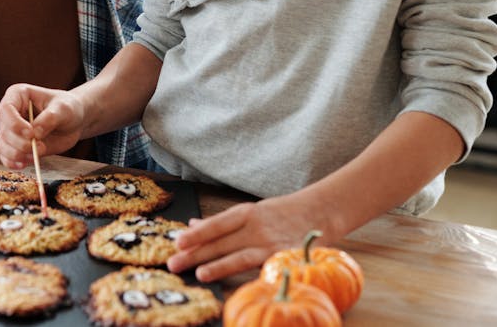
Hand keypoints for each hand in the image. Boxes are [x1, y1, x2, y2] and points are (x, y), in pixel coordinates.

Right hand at [0, 84, 88, 168]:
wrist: (73, 122)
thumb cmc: (67, 108)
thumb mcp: (63, 109)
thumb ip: (49, 119)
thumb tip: (35, 133)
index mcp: (18, 95)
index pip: (5, 109)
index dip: (15, 124)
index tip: (31, 134)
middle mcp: (11, 113)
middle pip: (4, 130)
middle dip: (20, 143)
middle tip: (40, 146)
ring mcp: (12, 130)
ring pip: (1, 145)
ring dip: (16, 154)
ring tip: (37, 154)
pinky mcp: (16, 146)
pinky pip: (6, 157)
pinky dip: (13, 162)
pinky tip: (25, 163)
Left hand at [166, 193, 326, 282]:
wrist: (322, 210)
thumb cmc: (280, 214)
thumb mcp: (250, 212)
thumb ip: (222, 223)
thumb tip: (191, 225)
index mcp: (247, 213)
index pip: (217, 224)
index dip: (197, 233)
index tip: (177, 242)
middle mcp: (257, 227)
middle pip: (223, 241)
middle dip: (197, 253)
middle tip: (173, 263)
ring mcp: (272, 243)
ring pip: (241, 255)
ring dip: (219, 265)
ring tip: (200, 273)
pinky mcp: (287, 257)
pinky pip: (267, 268)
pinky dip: (254, 276)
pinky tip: (240, 285)